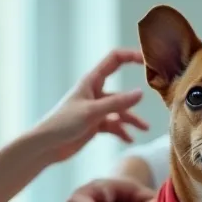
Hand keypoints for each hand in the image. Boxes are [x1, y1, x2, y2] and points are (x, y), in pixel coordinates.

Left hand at [35, 49, 150, 162]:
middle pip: (121, 89)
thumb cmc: (62, 124)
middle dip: (136, 95)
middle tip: (155, 93)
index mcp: (91, 82)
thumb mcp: (93, 112)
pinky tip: (129, 139)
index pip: (114, 59)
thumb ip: (118, 103)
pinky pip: (114, 125)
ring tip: (144, 129)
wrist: (46, 146)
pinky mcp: (94, 124)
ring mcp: (96, 109)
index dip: (131, 55)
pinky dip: (122, 131)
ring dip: (132, 119)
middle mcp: (95, 93)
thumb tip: (141, 93)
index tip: (149, 59)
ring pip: (120, 111)